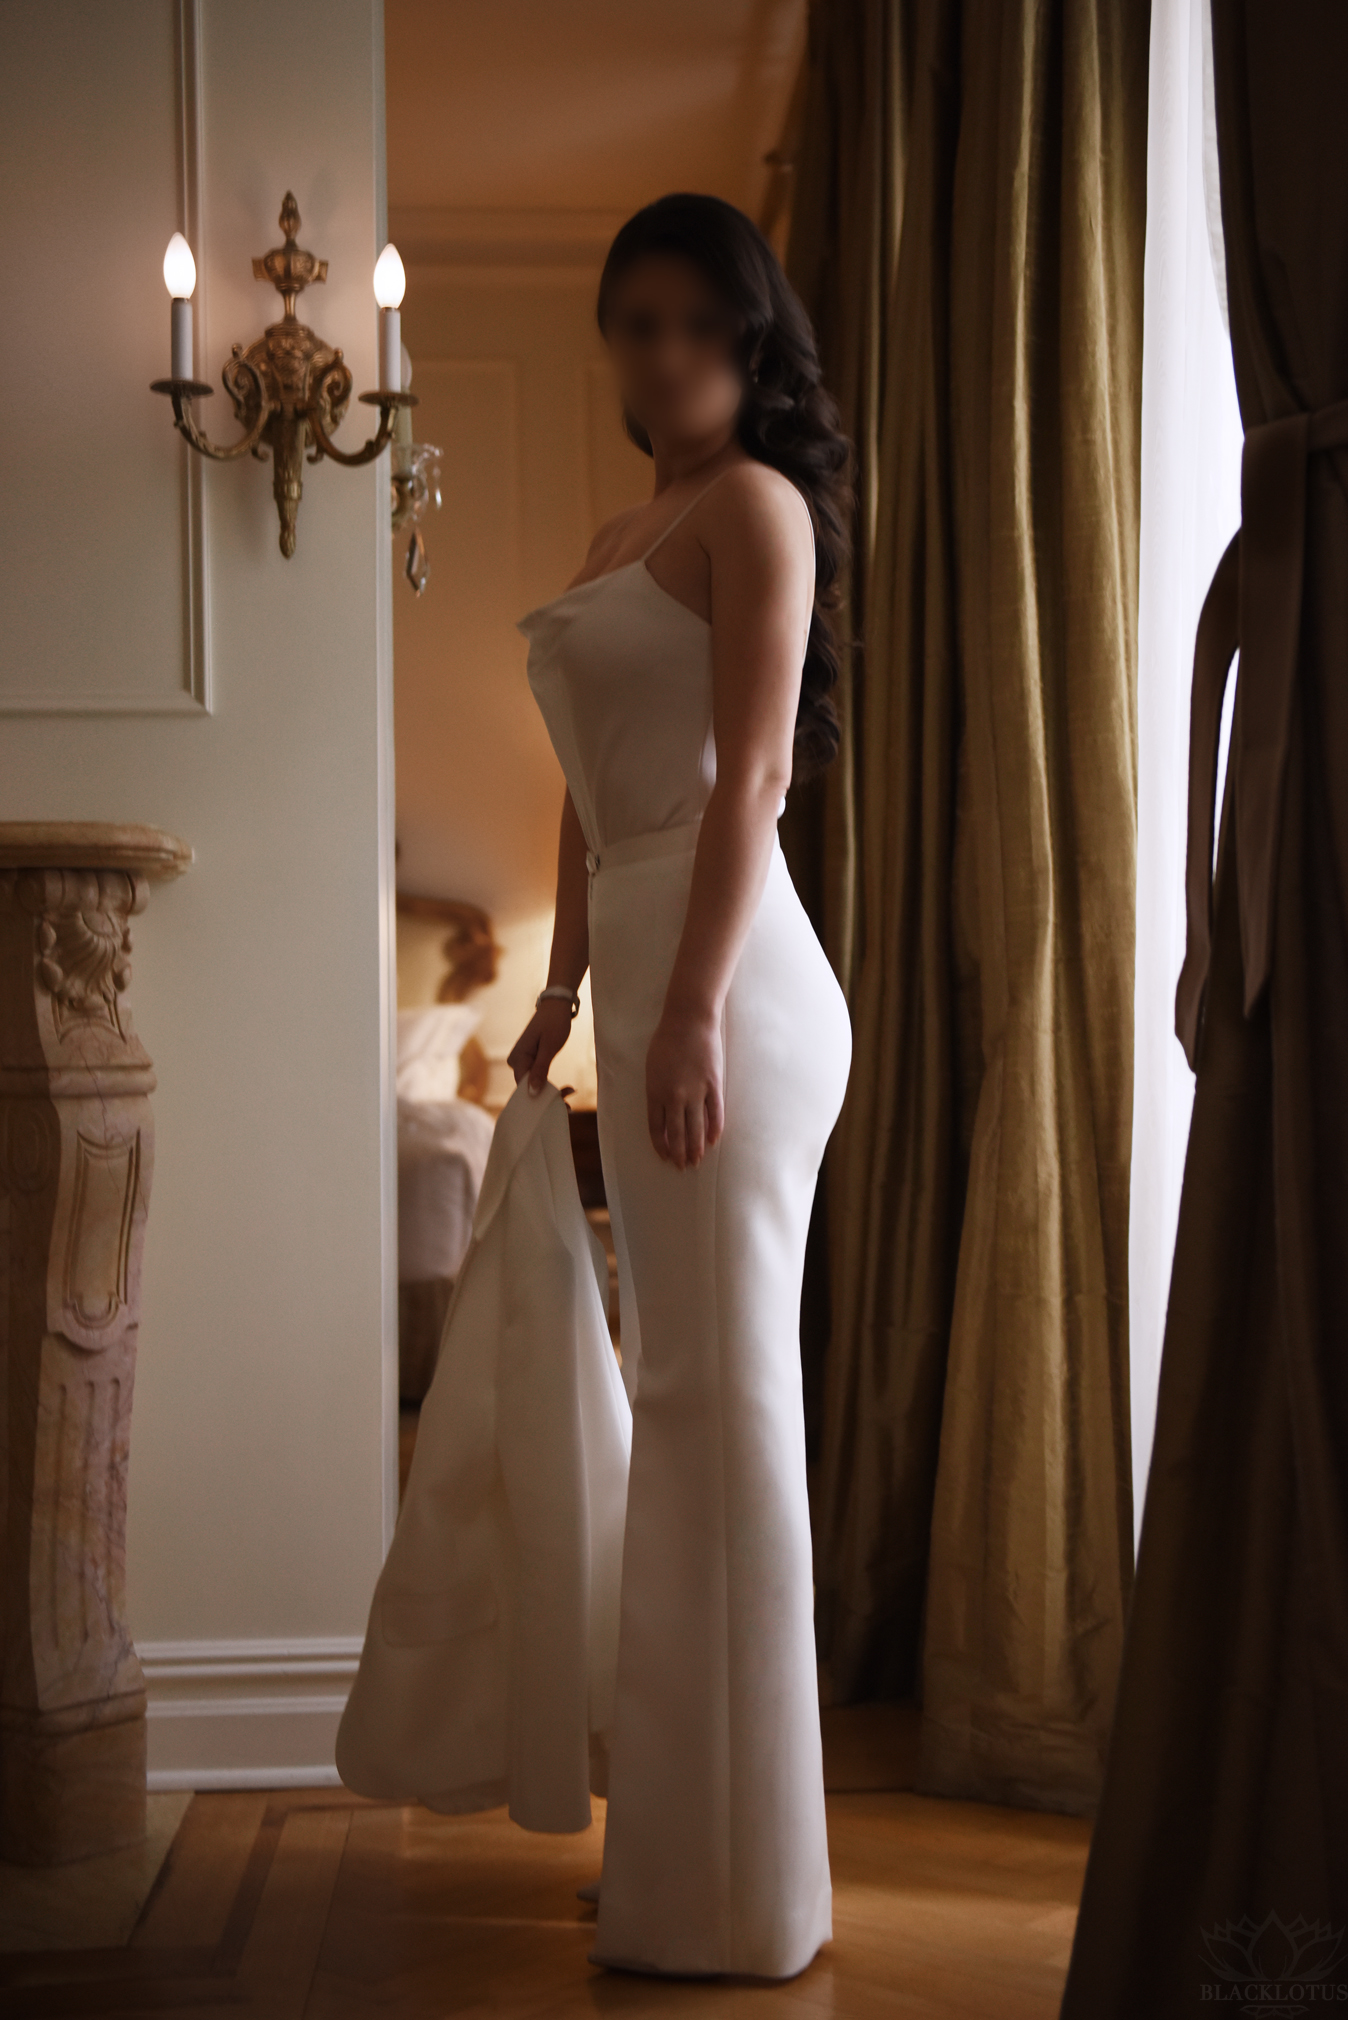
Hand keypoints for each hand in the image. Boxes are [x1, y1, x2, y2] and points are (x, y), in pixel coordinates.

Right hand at [507, 1000, 572, 1094]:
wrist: (555, 1006)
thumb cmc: (554, 1022)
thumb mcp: (550, 1046)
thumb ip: (540, 1069)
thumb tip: (532, 1092)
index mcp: (517, 1058)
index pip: (524, 1087)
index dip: (541, 1097)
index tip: (563, 1102)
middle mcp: (515, 1062)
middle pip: (528, 1088)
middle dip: (547, 1096)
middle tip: (570, 1098)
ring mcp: (521, 1062)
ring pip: (533, 1084)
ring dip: (550, 1092)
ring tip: (570, 1093)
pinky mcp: (528, 1061)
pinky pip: (536, 1078)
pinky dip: (549, 1085)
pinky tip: (565, 1090)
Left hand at [646, 1007, 723, 1168]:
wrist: (689, 1021)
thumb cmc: (666, 1040)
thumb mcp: (652, 1067)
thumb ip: (656, 1091)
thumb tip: (662, 1113)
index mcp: (655, 1091)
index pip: (656, 1127)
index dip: (661, 1145)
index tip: (664, 1156)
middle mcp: (674, 1096)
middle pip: (676, 1133)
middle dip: (678, 1153)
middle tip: (682, 1167)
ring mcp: (695, 1092)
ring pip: (696, 1128)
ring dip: (695, 1148)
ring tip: (696, 1161)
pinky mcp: (713, 1085)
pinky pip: (715, 1113)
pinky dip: (714, 1130)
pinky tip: (712, 1142)